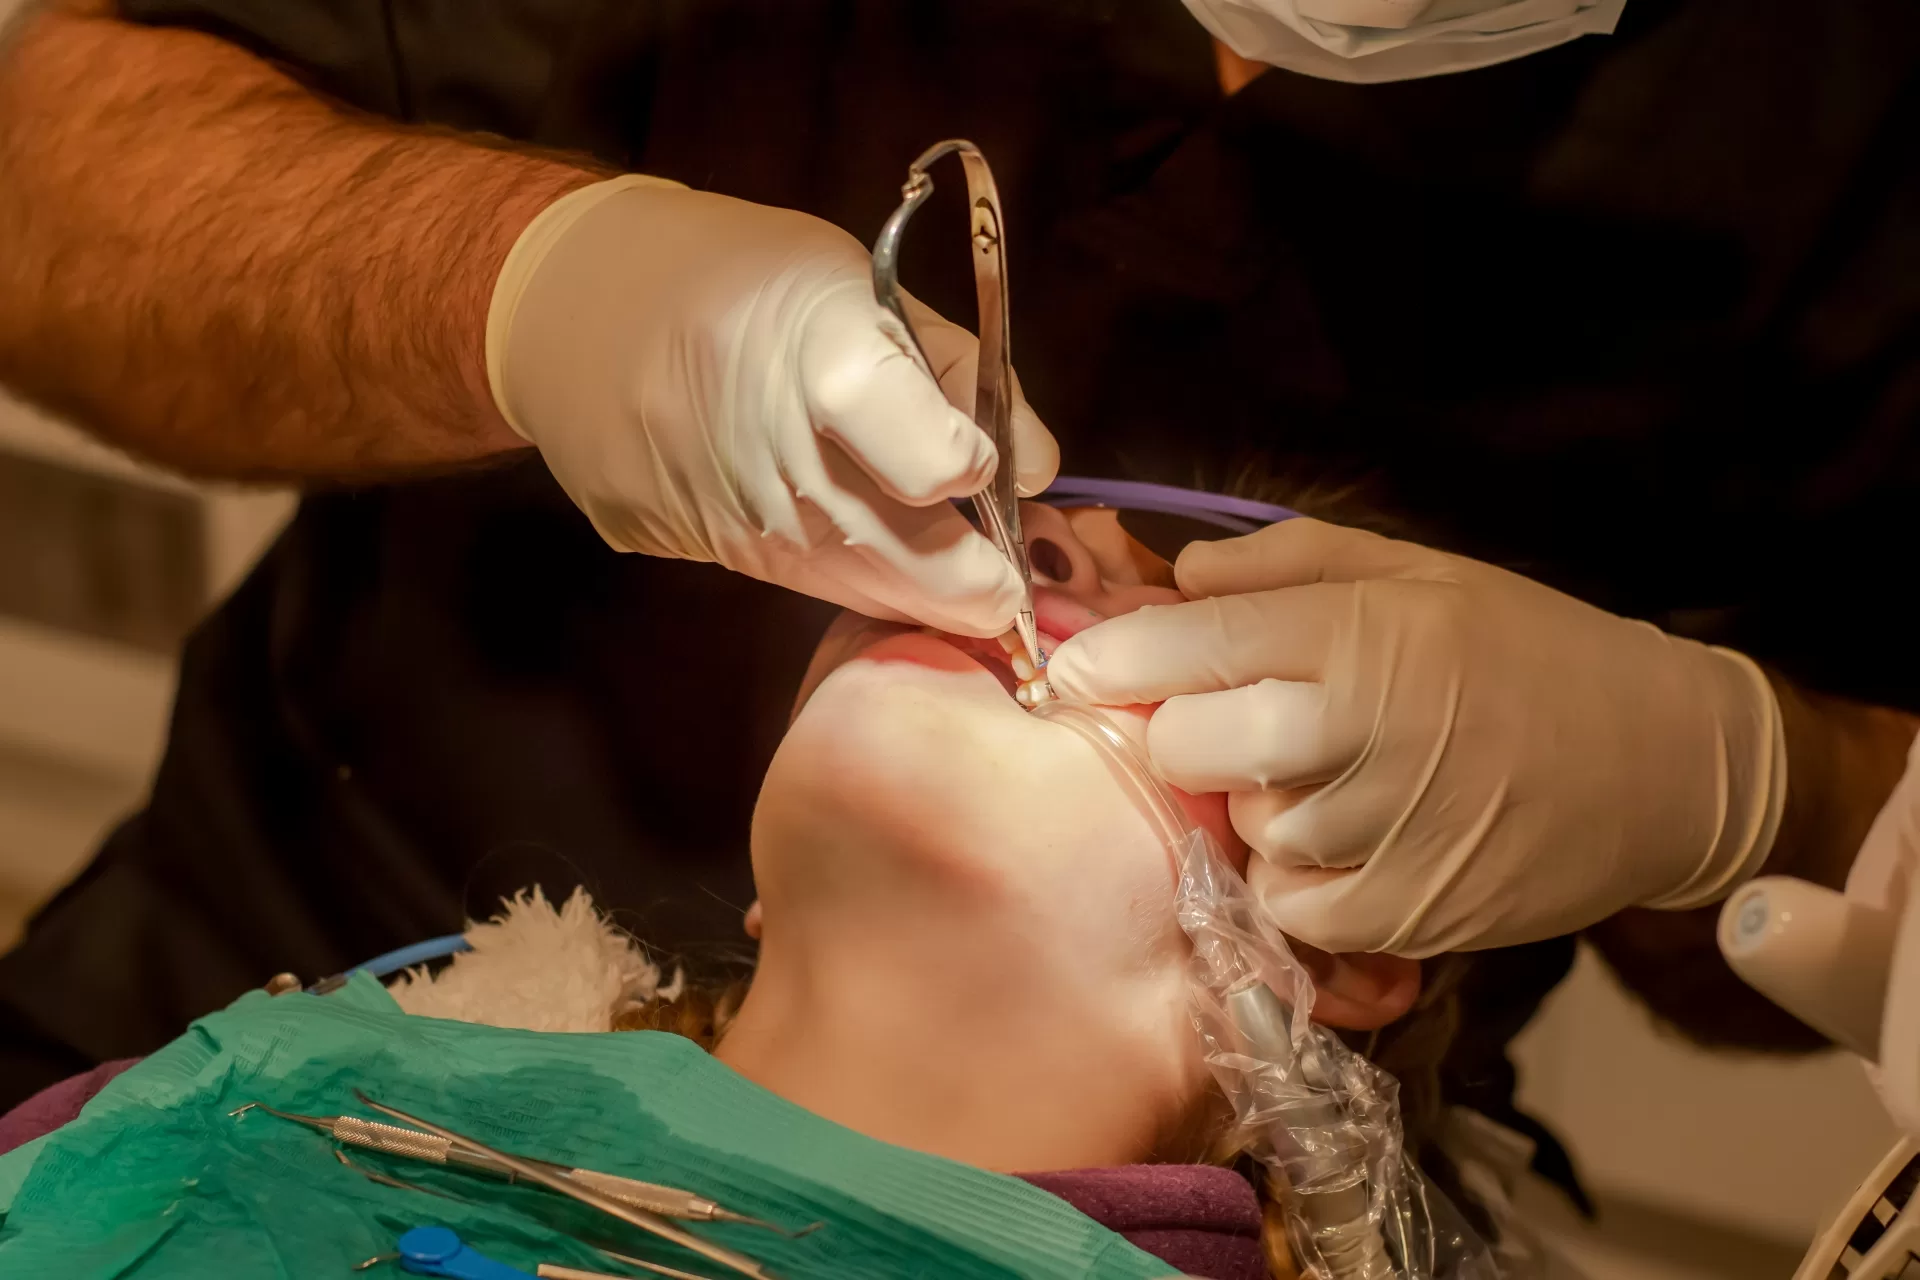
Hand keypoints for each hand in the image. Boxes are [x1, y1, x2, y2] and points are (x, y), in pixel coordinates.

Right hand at [486, 176, 1058, 635]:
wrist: (579, 305)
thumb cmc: (743, 278)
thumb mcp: (865, 285)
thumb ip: (967, 376)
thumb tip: (1040, 471)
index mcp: (827, 364)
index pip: (940, 468)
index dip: (978, 471)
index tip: (982, 457)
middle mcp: (779, 461)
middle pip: (914, 567)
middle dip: (982, 584)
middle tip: (1010, 573)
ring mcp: (731, 520)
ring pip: (861, 592)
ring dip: (917, 586)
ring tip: (943, 553)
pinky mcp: (692, 550)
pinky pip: (799, 583)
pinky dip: (846, 575)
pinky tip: (856, 535)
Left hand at [1046, 518, 1786, 955]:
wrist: (1667, 766)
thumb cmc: (1531, 652)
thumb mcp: (1418, 572)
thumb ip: (1284, 562)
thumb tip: (1173, 578)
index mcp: (1356, 631)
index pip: (1180, 647)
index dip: (1108, 659)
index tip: (1077, 668)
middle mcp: (1355, 730)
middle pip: (1182, 747)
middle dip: (1190, 735)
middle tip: (1243, 724)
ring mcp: (1376, 832)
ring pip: (1239, 828)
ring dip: (1264, 808)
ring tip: (1344, 780)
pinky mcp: (1400, 917)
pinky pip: (1286, 903)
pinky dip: (1303, 879)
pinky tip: (1363, 841)